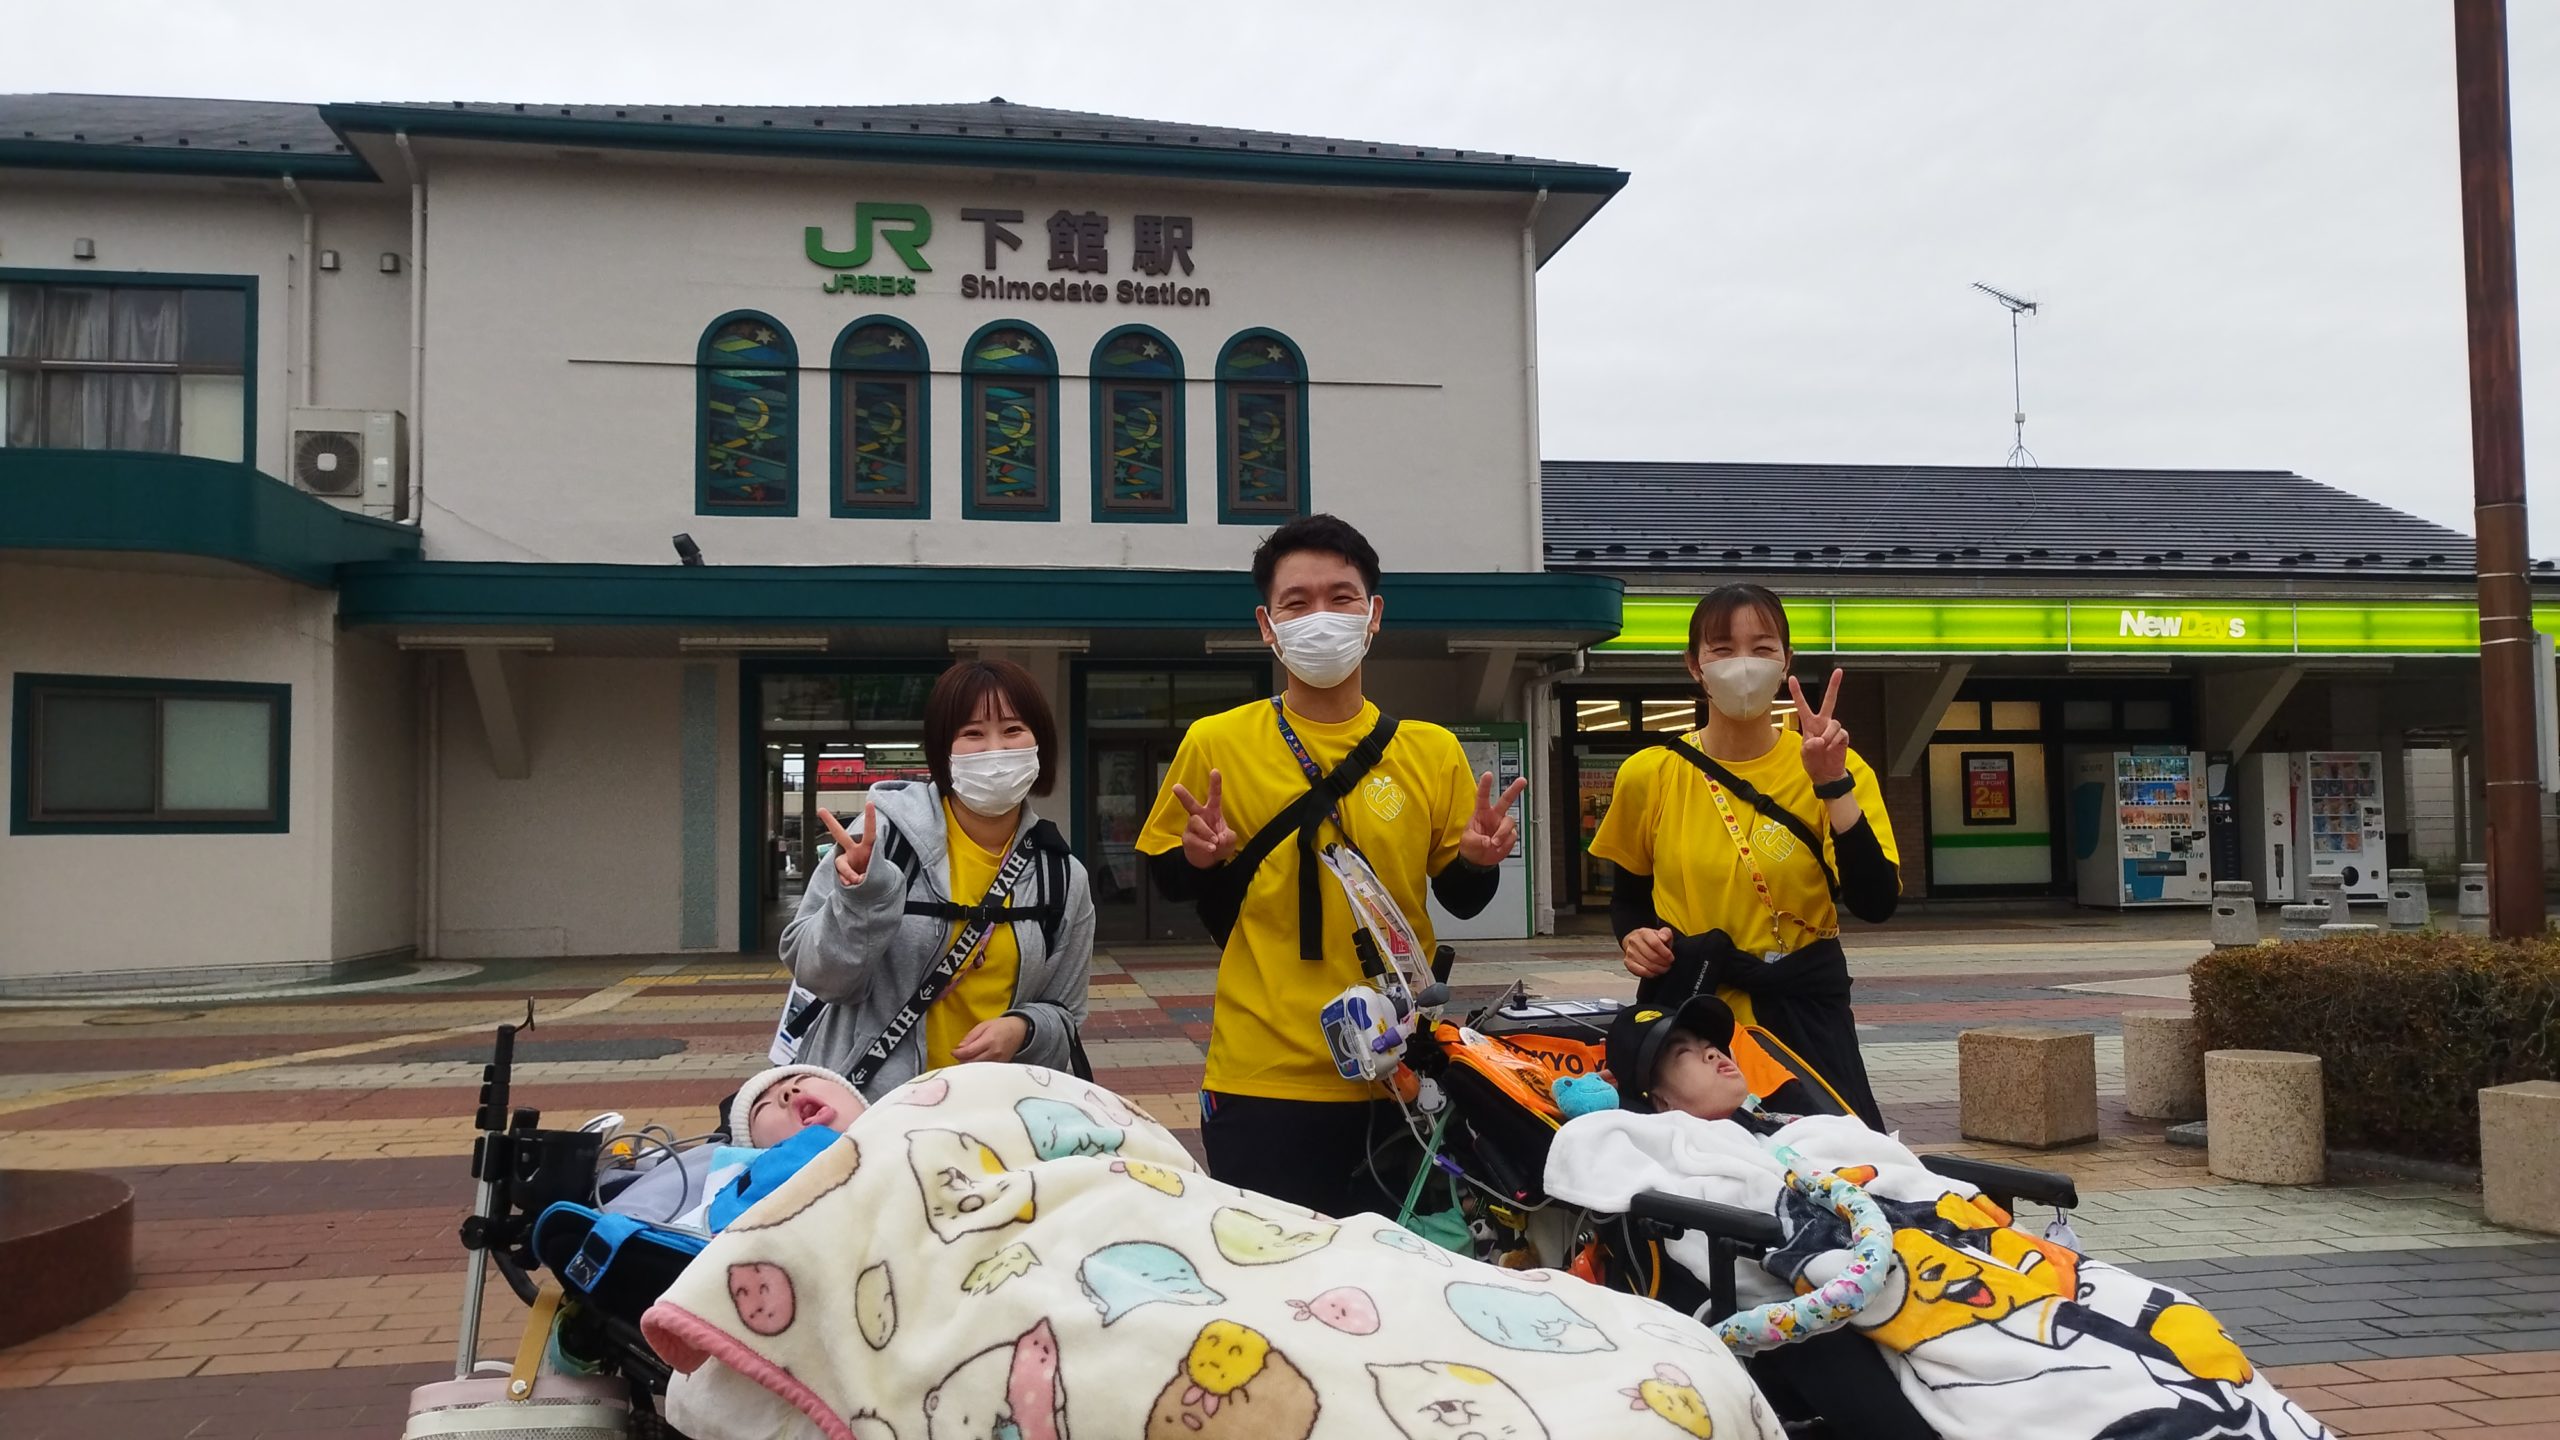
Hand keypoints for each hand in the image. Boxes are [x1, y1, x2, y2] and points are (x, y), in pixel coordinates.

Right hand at [818, 799, 876, 886]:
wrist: (870, 886)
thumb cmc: (874, 873)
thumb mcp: (876, 873)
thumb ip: (865, 875)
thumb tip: (855, 880)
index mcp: (867, 847)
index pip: (869, 831)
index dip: (870, 818)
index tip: (869, 803)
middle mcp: (854, 851)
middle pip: (840, 835)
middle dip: (830, 823)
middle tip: (821, 810)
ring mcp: (847, 861)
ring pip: (841, 864)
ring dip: (849, 874)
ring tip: (858, 881)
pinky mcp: (841, 873)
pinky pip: (842, 878)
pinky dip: (848, 883)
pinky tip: (853, 885)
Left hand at [952, 1014, 1029, 1062]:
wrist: (1019, 1031)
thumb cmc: (1001, 1026)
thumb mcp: (983, 1025)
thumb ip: (970, 1037)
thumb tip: (959, 1048)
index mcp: (989, 1040)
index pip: (968, 1052)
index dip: (958, 1053)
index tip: (953, 1051)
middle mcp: (994, 1053)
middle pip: (972, 1063)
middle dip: (962, 1060)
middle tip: (959, 1056)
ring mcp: (998, 1061)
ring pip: (978, 1069)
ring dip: (969, 1065)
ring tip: (967, 1059)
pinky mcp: (1001, 1066)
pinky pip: (985, 1071)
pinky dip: (978, 1068)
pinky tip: (975, 1063)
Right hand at [1172, 770, 1238, 867]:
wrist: (1209, 860)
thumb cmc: (1220, 843)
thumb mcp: (1230, 839)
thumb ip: (1227, 836)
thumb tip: (1217, 838)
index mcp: (1213, 812)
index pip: (1214, 796)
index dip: (1215, 783)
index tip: (1215, 771)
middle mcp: (1200, 816)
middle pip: (1190, 804)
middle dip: (1183, 795)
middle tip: (1175, 787)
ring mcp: (1192, 827)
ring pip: (1196, 823)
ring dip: (1207, 832)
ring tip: (1215, 841)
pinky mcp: (1187, 839)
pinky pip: (1194, 839)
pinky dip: (1205, 844)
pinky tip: (1211, 848)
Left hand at [1459, 771, 1529, 865]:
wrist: (1478, 860)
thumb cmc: (1471, 846)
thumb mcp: (1467, 842)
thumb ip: (1477, 841)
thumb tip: (1488, 841)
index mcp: (1481, 812)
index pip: (1483, 796)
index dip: (1485, 785)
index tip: (1488, 775)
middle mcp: (1494, 816)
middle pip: (1507, 800)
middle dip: (1515, 789)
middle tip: (1522, 780)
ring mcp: (1503, 825)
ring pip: (1510, 822)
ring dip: (1502, 833)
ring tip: (1494, 843)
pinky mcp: (1509, 835)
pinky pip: (1512, 836)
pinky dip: (1505, 844)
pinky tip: (1498, 848)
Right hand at [1622, 926, 1675, 977]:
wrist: (1637, 942)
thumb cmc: (1651, 939)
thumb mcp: (1662, 933)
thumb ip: (1666, 933)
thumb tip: (1663, 938)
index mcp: (1643, 932)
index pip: (1655, 943)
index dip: (1665, 953)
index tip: (1671, 958)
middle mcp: (1634, 941)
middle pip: (1652, 956)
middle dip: (1664, 963)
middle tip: (1668, 964)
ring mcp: (1630, 952)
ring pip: (1647, 965)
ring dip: (1659, 969)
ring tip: (1664, 968)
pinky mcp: (1628, 962)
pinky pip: (1640, 971)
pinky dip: (1650, 974)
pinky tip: (1655, 972)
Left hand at [1790, 670, 1849, 784]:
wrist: (1826, 775)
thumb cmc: (1813, 763)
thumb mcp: (1805, 755)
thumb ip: (1809, 747)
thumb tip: (1819, 739)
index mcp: (1809, 724)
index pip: (1802, 705)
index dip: (1797, 692)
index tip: (1792, 678)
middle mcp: (1822, 723)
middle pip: (1829, 701)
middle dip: (1834, 686)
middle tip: (1839, 671)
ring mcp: (1833, 729)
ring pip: (1834, 723)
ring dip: (1828, 735)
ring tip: (1824, 746)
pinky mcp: (1843, 736)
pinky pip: (1840, 734)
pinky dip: (1834, 742)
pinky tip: (1831, 749)